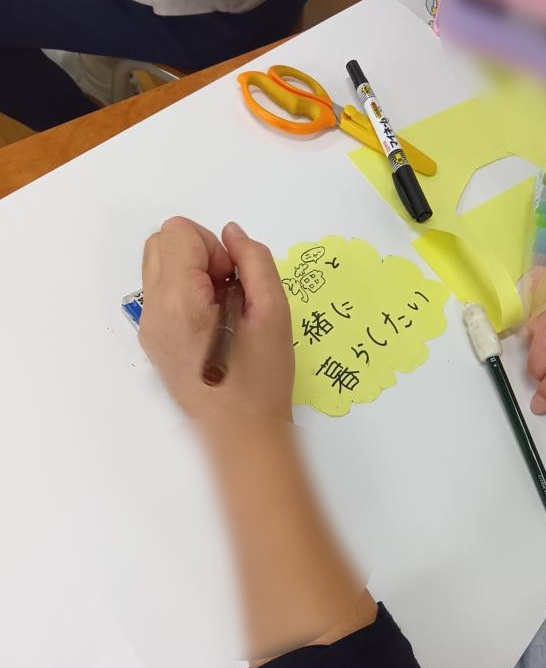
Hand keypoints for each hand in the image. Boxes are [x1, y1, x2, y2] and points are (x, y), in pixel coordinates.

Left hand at [140, 217, 293, 420]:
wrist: (240, 434)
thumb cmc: (262, 380)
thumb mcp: (274, 312)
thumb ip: (255, 261)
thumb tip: (232, 234)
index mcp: (180, 302)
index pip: (179, 232)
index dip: (213, 247)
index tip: (233, 280)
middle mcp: (154, 313)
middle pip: (160, 242)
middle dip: (198, 253)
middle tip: (228, 289)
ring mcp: (149, 329)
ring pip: (158, 266)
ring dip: (190, 272)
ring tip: (221, 306)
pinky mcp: (153, 341)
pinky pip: (160, 294)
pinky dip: (185, 293)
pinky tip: (212, 323)